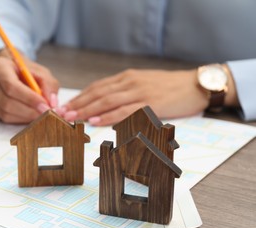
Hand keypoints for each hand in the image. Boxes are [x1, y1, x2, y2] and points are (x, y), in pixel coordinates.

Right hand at [0, 49, 58, 123]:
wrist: (13, 71)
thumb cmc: (27, 72)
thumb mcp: (41, 72)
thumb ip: (49, 85)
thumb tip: (51, 103)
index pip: (11, 86)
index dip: (29, 98)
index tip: (45, 106)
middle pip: (6, 102)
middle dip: (29, 110)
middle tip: (45, 113)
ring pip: (5, 113)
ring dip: (26, 117)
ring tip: (40, 114)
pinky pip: (4, 118)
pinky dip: (20, 119)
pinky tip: (30, 115)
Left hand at [63, 69, 213, 125]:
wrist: (195, 85)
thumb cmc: (168, 87)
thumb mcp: (143, 84)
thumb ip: (125, 91)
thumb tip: (104, 104)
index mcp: (126, 78)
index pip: (97, 87)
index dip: (79, 97)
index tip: (65, 107)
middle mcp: (129, 82)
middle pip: (98, 94)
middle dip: (78, 104)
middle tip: (61, 114)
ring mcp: (139, 92)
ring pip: (107, 101)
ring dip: (87, 110)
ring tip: (72, 118)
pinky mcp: (150, 103)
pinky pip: (124, 111)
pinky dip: (108, 116)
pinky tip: (96, 121)